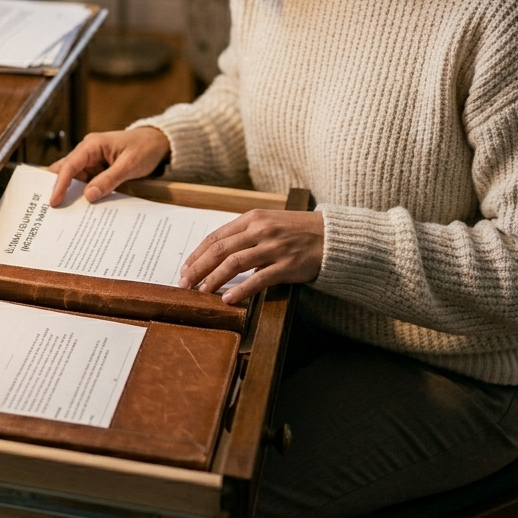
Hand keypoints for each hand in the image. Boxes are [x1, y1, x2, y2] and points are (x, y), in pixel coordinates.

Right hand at [48, 127, 169, 205]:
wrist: (158, 142)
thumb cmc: (145, 148)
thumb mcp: (129, 165)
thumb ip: (109, 180)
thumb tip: (88, 196)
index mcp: (92, 145)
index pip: (70, 165)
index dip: (59, 184)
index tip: (54, 202)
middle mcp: (88, 152)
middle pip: (65, 170)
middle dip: (58, 188)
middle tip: (50, 209)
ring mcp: (92, 161)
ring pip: (74, 179)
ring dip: (70, 194)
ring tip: (63, 213)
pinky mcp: (98, 170)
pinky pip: (86, 183)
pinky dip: (82, 194)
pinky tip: (80, 209)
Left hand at [179, 210, 324, 303]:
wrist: (332, 236)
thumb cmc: (298, 231)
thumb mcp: (269, 223)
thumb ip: (246, 233)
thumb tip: (219, 251)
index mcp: (253, 218)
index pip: (216, 236)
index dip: (197, 253)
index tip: (185, 267)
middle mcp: (260, 230)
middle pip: (220, 250)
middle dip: (198, 267)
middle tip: (184, 282)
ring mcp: (273, 248)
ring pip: (234, 263)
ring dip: (214, 279)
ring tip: (201, 291)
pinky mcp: (287, 266)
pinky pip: (258, 279)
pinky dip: (241, 290)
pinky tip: (228, 299)